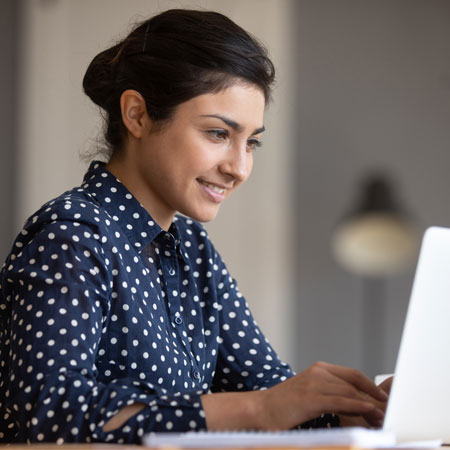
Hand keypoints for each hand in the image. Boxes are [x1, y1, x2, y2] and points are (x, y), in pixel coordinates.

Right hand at [258, 361, 387, 429]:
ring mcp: (314, 383)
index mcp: (319, 369)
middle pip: (354, 383)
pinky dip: (358, 405)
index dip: (370, 386)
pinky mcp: (310, 398)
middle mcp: (318, 372)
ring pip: (350, 391)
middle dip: (373, 398)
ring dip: (369, 405)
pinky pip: (340, 401)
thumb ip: (330, 394)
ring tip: (382, 417)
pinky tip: (369, 410)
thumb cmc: (285, 406)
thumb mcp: (311, 395)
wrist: (260, 409)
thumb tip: (358, 405)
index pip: (352, 374)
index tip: (384, 398)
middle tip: (387, 412)